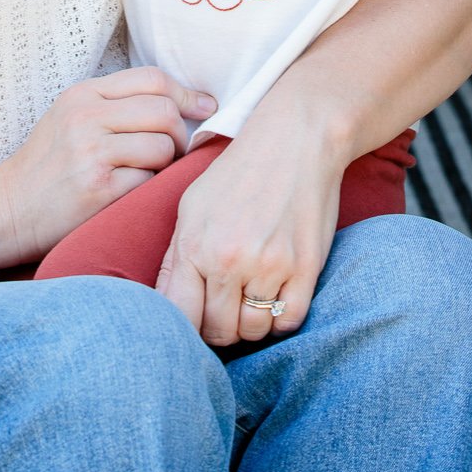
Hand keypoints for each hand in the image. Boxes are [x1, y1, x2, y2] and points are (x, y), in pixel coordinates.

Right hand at [0, 67, 213, 264]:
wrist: (2, 212)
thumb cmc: (46, 166)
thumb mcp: (70, 118)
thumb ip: (117, 103)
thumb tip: (187, 101)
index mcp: (82, 95)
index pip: (153, 79)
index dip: (186, 93)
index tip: (205, 107)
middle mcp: (86, 118)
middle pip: (165, 111)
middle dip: (181, 133)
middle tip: (174, 151)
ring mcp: (90, 153)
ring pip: (162, 146)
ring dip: (166, 163)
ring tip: (148, 172)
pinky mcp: (97, 189)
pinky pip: (148, 179)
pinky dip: (148, 186)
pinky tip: (129, 191)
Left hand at [157, 124, 342, 347]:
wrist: (297, 139)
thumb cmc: (240, 172)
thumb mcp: (192, 207)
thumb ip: (175, 260)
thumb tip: (165, 307)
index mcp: (195, 247)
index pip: (181, 319)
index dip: (186, 330)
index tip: (197, 320)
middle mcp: (230, 261)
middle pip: (219, 331)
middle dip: (220, 328)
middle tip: (227, 312)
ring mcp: (271, 266)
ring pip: (254, 331)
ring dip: (251, 325)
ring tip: (251, 302)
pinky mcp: (307, 267)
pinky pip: (289, 321)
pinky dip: (281, 321)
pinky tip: (276, 301)